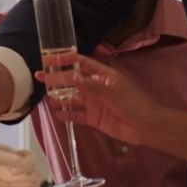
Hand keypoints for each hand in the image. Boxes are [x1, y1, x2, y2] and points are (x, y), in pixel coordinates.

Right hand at [37, 55, 156, 145]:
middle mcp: (96, 87)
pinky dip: (68, 114)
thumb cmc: (133, 103)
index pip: (81, 63)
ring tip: (48, 97)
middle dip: (57, 79)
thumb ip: (91, 85)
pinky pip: (77, 115)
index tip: (49, 59)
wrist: (145, 127)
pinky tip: (58, 114)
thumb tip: (72, 76)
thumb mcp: (112, 92)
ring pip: (73, 98)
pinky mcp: (94, 118)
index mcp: (102, 75)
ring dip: (60, 97)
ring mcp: (94, 103)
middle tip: (40, 77)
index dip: (65, 60)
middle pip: (73, 80)